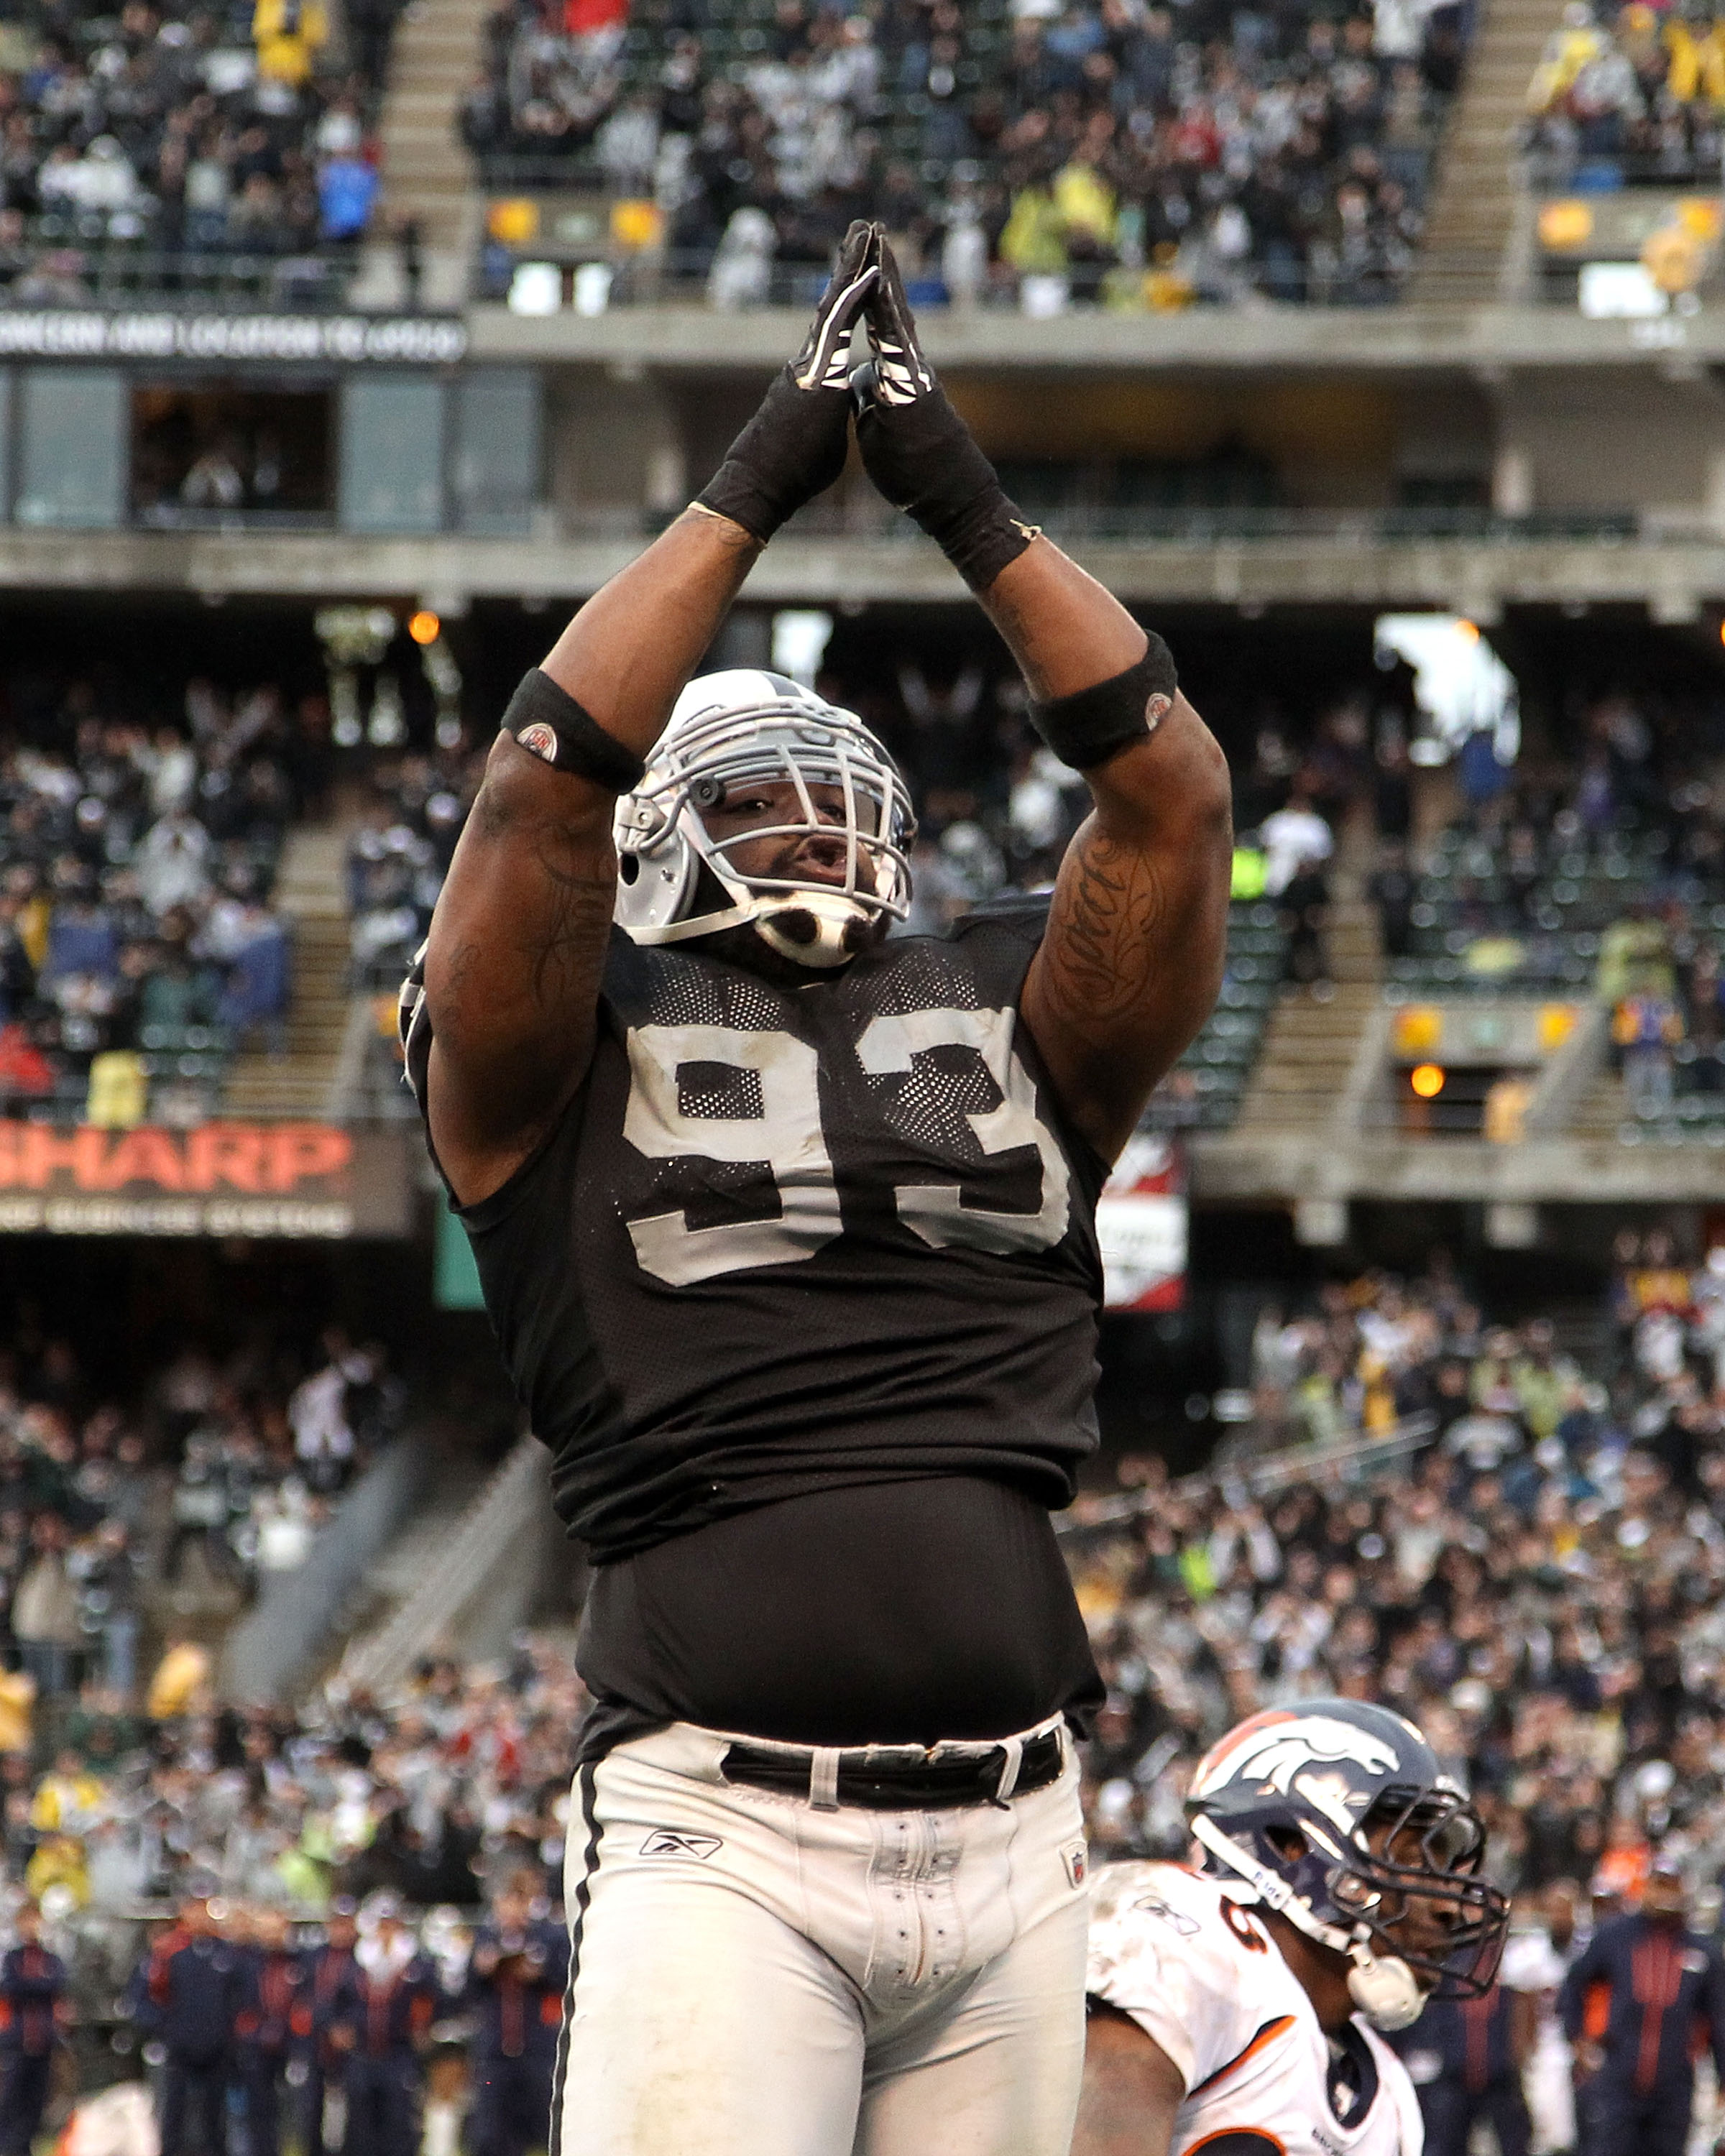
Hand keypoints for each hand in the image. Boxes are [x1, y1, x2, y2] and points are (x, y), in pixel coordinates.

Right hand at [695, 221, 877, 543]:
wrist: (762, 483)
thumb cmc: (789, 472)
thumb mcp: (816, 434)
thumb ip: (823, 412)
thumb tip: (827, 411)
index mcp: (813, 376)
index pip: (834, 327)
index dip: (848, 296)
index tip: (861, 268)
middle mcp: (808, 360)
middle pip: (832, 303)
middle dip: (847, 265)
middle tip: (862, 230)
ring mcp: (809, 362)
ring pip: (834, 303)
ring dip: (851, 267)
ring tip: (866, 232)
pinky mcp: (816, 371)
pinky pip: (839, 325)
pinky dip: (854, 297)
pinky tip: (870, 272)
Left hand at [850, 227, 1035, 591]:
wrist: (952, 499)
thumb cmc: (917, 471)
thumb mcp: (881, 427)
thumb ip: (872, 397)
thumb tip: (861, 380)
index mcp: (896, 376)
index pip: (879, 323)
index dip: (868, 290)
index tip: (858, 256)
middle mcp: (909, 366)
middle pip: (891, 305)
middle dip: (880, 265)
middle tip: (868, 225)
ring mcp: (914, 372)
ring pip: (897, 312)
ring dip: (886, 273)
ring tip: (876, 236)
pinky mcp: (915, 385)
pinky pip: (898, 338)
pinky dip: (889, 307)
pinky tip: (880, 282)